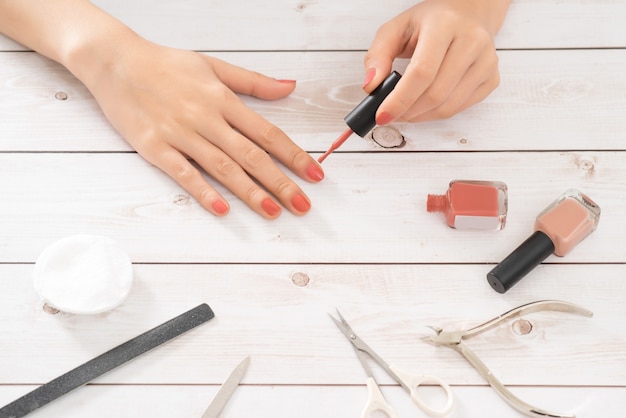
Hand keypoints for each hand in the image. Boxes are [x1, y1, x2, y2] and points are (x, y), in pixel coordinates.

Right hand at [78, 37, 323, 218]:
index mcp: (222, 99)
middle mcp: (206, 118)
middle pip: (251, 155)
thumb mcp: (213, 65)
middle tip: (302, 205)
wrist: (115, 61)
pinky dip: (204, 192)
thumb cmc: (165, 64)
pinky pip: (183, 173)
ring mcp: (180, 134)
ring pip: (222, 167)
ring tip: (273, 211)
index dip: (294, 155)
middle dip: (280, 182)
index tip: (315, 174)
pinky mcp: (155, 148)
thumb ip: (253, 82)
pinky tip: (223, 209)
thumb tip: (289, 87)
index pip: (267, 132)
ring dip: (249, 192)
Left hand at [363, 0, 510, 122]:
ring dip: (421, 116)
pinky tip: (425, 105)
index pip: (422, 72)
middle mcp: (471, 41)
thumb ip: (378, 55)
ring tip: (406, 110)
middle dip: (408, 111)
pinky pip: (461, 108)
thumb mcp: (396, 29)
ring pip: (448, 106)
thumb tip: (370, 86)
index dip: (400, 99)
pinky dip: (437, 113)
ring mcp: (486, 61)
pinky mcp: (492, 78)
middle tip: (391, 114)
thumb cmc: (429, 23)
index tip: (382, 115)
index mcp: (444, 24)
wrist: (468, 13)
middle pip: (435, 93)